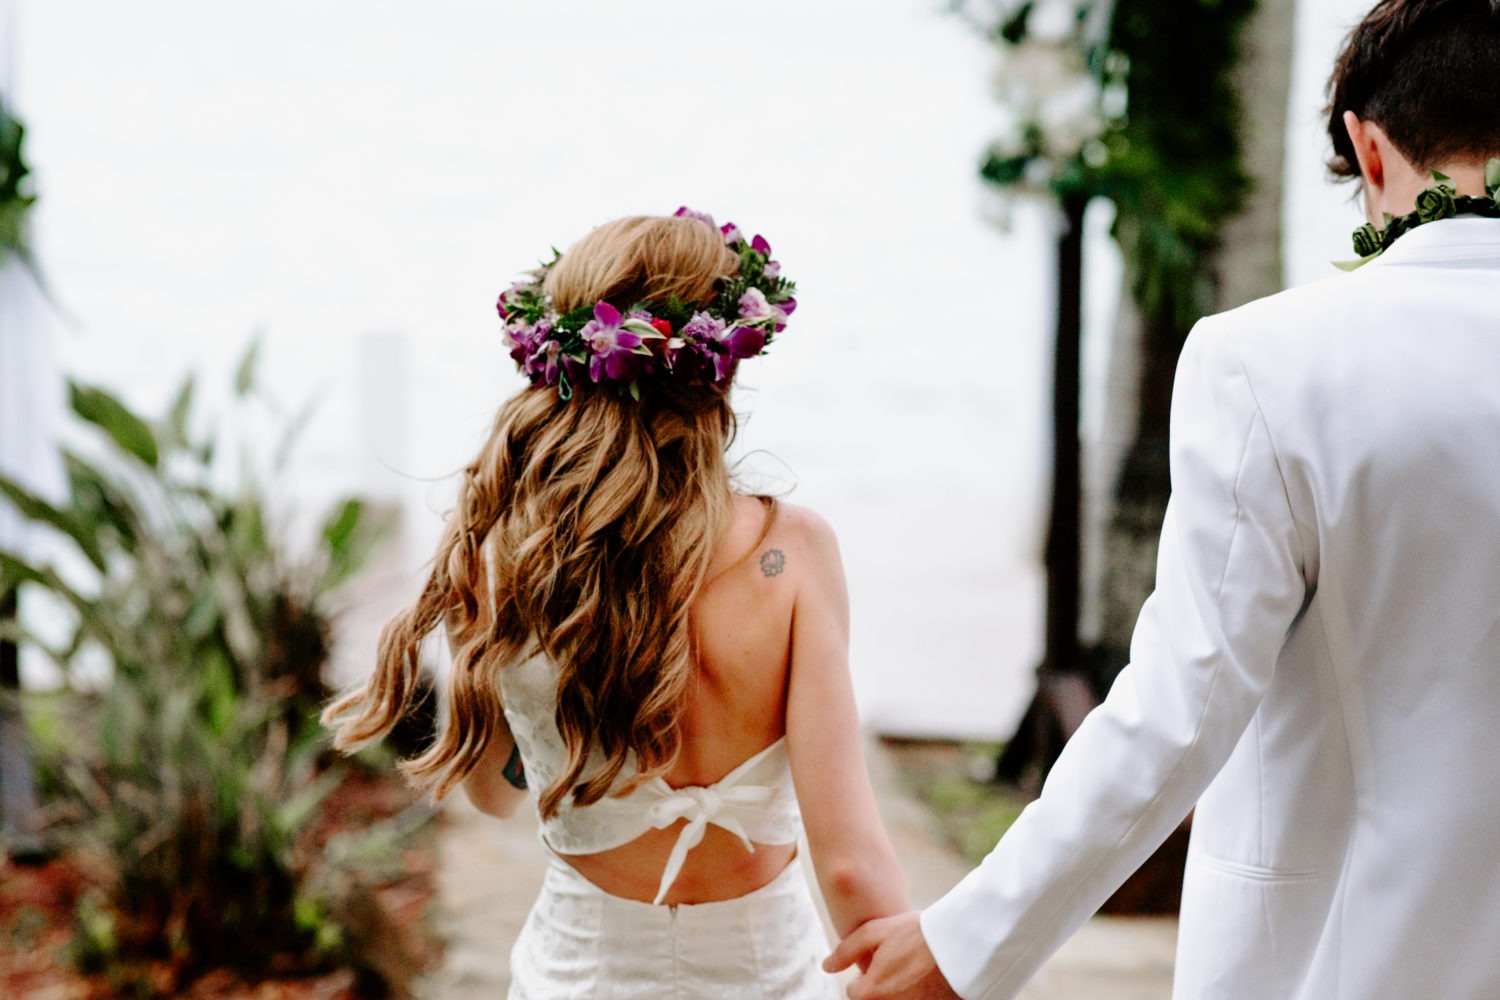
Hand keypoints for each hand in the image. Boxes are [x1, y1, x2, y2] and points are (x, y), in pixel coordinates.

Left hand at [824, 911, 960, 999]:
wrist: (962, 945)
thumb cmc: (917, 935)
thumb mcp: (874, 932)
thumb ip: (846, 951)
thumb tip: (826, 966)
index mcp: (868, 994)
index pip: (854, 991)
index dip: (866, 972)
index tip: (884, 958)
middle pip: (874, 999)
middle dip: (882, 986)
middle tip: (901, 964)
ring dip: (900, 991)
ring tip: (915, 971)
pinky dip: (917, 994)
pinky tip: (927, 980)